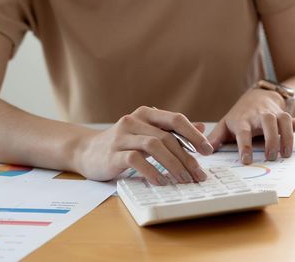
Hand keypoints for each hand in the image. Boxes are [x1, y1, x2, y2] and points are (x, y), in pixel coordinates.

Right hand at [73, 106, 213, 184]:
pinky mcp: (112, 153)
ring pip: (154, 146)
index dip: (194, 135)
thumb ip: (172, 130)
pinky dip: (151, 171)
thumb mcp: (148, 133)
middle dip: (187, 157)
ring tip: (183, 179)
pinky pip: (136, 160)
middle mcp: (134, 120)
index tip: (208, 151)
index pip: (176, 119)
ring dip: (173, 164)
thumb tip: (201, 127)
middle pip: (167, 136)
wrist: (85, 151)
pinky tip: (161, 181)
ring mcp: (122, 136)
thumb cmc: (122, 143)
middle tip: (198, 174)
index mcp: (147, 114)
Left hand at [208, 88, 294, 164]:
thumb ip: (215, 138)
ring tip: (286, 155)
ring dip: (287, 137)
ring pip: (285, 120)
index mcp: (244, 119)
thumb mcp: (226, 124)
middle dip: (271, 139)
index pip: (243, 131)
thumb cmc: (241, 115)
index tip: (246, 160)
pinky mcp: (288, 117)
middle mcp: (261, 115)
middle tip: (271, 158)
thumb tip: (204, 152)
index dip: (245, 145)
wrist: (258, 96)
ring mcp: (276, 115)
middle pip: (268, 121)